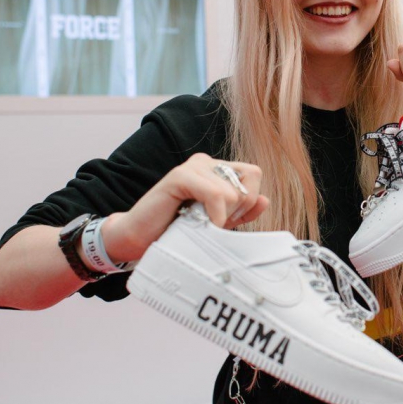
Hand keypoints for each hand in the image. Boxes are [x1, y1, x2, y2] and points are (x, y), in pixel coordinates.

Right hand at [100, 153, 268, 261]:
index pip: (254, 175)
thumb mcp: (217, 223)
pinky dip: (214, 216)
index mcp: (217, 171)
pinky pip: (216, 194)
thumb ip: (241, 212)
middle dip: (236, 211)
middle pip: (249, 181)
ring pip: (233, 192)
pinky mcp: (180, 176)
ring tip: (198, 224)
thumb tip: (264, 200)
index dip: (247, 201)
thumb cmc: (176, 232)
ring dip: (221, 217)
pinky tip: (199, 225)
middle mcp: (207, 163)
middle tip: (211, 223)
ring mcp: (193, 166)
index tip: (227, 220)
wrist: (138, 240)